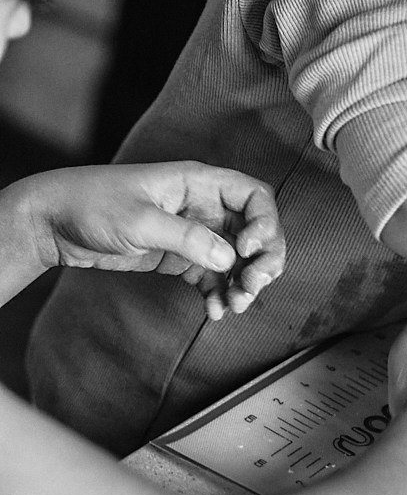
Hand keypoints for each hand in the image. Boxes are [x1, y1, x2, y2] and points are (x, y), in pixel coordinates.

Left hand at [24, 161, 284, 317]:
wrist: (54, 223)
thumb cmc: (93, 204)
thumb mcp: (140, 220)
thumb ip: (187, 238)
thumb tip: (229, 259)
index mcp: (198, 183)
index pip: (254, 196)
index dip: (264, 222)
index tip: (249, 250)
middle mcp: (202, 206)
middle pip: (253, 229)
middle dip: (261, 260)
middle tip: (252, 287)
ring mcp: (192, 232)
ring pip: (236, 257)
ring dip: (243, 282)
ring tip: (236, 305)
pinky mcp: (178, 256)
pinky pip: (211, 275)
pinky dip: (219, 293)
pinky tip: (215, 311)